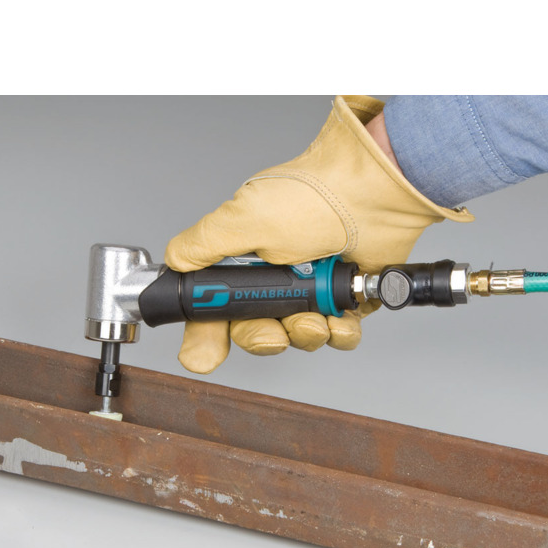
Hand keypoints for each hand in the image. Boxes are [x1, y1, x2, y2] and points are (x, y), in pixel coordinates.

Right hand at [165, 96, 473, 373]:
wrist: (372, 193)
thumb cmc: (313, 195)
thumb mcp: (243, 217)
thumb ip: (203, 245)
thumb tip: (175, 262)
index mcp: (243, 260)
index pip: (215, 307)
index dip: (208, 334)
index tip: (206, 354)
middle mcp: (273, 278)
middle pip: (253, 331)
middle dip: (262, 338)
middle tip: (272, 330)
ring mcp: (308, 292)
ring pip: (295, 339)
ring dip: (303, 335)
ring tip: (313, 316)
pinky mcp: (343, 301)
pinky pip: (336, 336)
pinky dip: (339, 334)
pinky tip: (339, 318)